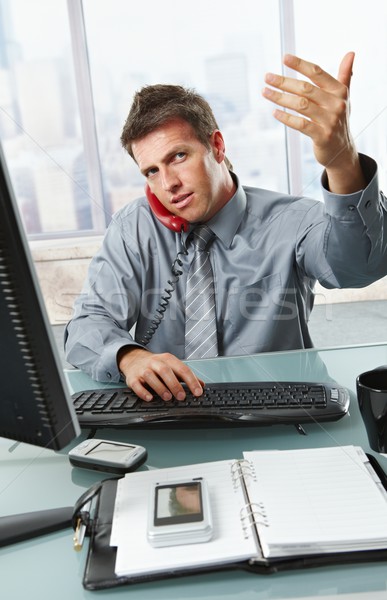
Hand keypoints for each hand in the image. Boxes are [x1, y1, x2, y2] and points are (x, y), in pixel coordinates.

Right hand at [117, 346, 204, 401]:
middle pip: (165, 371)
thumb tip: (202, 385)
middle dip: (175, 384)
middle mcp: (155, 362)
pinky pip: (136, 384)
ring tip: (168, 398)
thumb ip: (186, 376)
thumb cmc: (156, 365)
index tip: (198, 392)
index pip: (182, 369)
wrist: (134, 359)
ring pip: (150, 376)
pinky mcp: (132, 378)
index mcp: (167, 359)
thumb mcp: (172, 366)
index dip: (191, 381)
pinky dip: (143, 392)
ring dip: (160, 388)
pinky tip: (150, 398)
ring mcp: (143, 369)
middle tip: (182, 397)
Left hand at [262, 53, 365, 193]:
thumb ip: (345, 75)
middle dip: (284, 82)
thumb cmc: (338, 120)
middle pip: (305, 89)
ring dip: (281, 98)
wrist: (342, 150)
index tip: (284, 58)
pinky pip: (301, 124)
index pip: (317, 73)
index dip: (300, 64)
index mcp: (340, 91)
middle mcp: (336, 104)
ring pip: (301, 105)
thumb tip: (350, 53)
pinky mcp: (322, 136)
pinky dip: (286, 118)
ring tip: (265, 92)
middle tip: (267, 77)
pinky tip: (274, 112)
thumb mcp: (343, 97)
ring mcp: (330, 121)